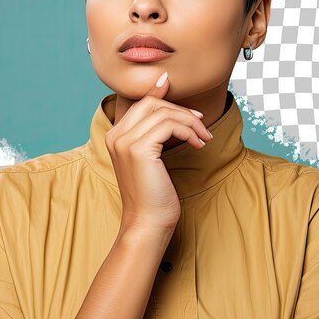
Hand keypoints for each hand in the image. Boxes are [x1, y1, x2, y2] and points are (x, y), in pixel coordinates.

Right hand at [105, 72, 212, 235]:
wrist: (147, 223)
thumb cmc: (153, 194)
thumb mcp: (153, 157)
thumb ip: (156, 132)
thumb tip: (170, 109)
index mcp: (115, 136)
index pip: (141, 103)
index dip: (162, 95)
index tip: (187, 104)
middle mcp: (115, 135)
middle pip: (151, 103)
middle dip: (180, 109)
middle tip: (201, 124)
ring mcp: (125, 142)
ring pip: (163, 113)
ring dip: (190, 122)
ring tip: (203, 137)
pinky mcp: (138, 149)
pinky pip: (169, 126)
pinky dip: (188, 132)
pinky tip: (198, 145)